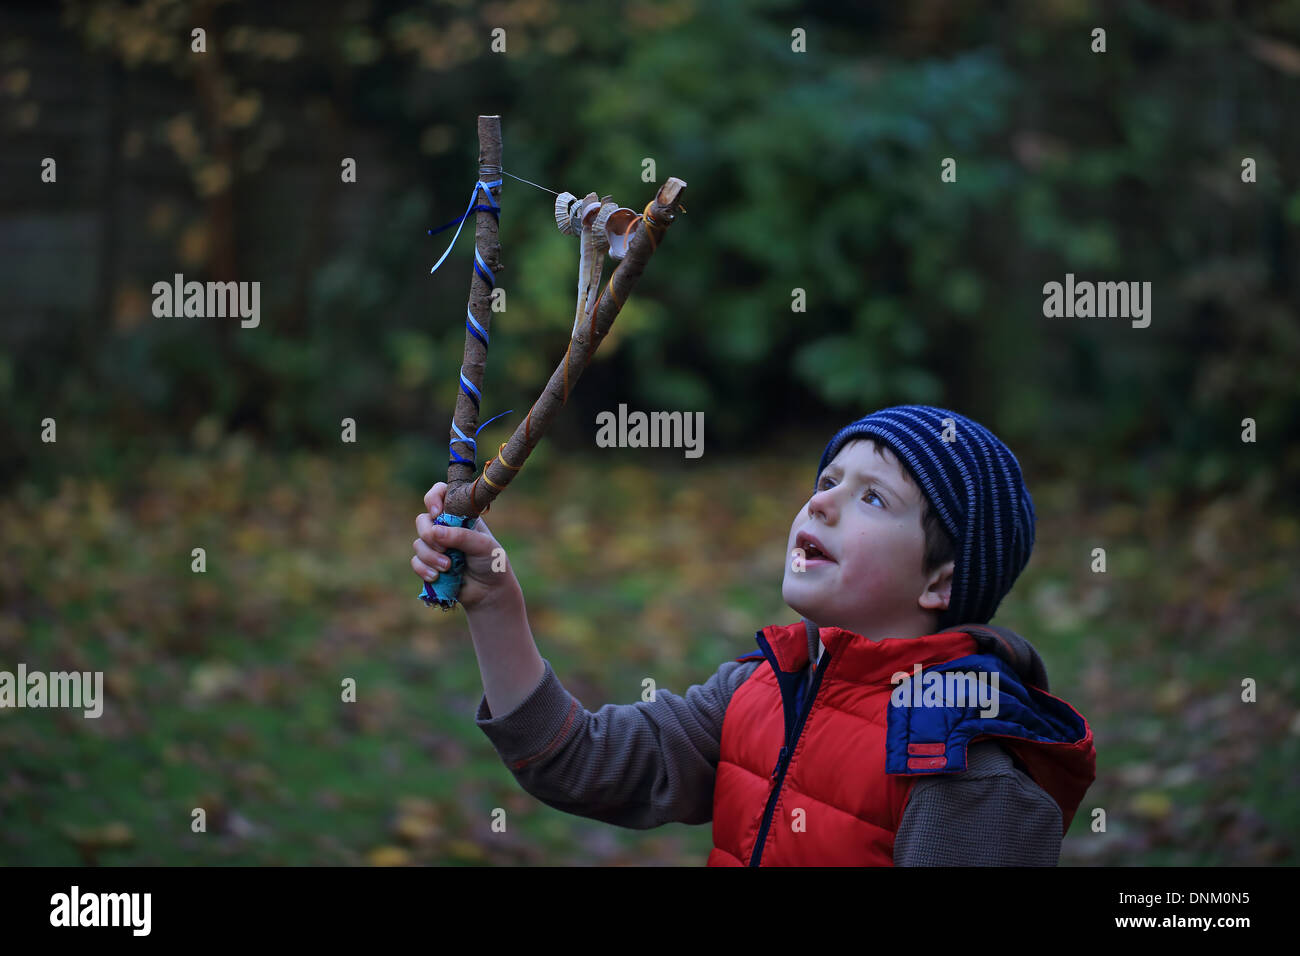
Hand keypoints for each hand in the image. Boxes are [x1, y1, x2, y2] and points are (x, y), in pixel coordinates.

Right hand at [413, 482, 518, 611]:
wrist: (490, 592)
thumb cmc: (491, 562)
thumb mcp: (482, 545)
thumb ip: (460, 536)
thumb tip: (434, 532)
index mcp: (460, 516)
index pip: (440, 494)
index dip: (433, 498)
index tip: (436, 512)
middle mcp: (445, 528)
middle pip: (422, 520)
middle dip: (428, 535)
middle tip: (444, 549)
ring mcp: (436, 546)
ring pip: (418, 543)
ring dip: (430, 556)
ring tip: (448, 567)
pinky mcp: (429, 565)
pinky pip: (416, 562)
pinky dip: (423, 569)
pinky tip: (436, 577)